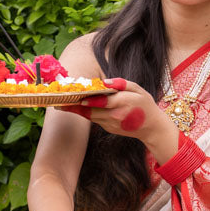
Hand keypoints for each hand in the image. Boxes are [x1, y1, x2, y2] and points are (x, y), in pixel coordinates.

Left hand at [57, 78, 178, 161]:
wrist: (152, 128)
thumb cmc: (145, 105)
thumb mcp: (138, 89)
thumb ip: (121, 84)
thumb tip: (104, 82)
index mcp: (123, 104)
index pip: (101, 101)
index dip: (87, 99)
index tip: (74, 96)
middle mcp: (114, 116)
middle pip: (90, 110)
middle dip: (74, 105)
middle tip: (58, 100)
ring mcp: (110, 124)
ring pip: (89, 115)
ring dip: (76, 109)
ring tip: (62, 103)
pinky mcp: (108, 128)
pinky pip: (94, 119)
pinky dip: (85, 112)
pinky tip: (75, 106)